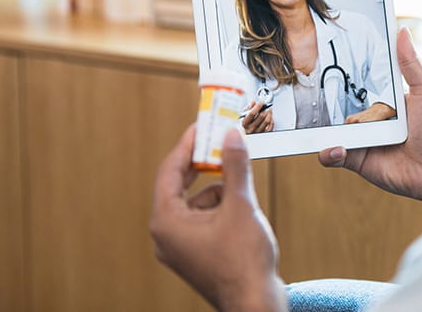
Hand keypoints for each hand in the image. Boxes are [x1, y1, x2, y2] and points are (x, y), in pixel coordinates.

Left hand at [150, 124, 285, 310]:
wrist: (255, 304)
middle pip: (179, 185)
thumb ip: (235, 166)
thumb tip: (231, 136)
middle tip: (219, 142)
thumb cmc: (243, 264)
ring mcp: (180, 247)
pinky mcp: (196, 254)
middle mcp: (166, 235)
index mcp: (166, 222)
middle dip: (203, 164)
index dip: (187, 145)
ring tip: (240, 183)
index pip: (169, 171)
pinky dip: (220, 207)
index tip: (201, 127)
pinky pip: (202, 218)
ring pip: (195, 202)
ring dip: (217, 188)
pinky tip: (241, 209)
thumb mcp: (240, 205)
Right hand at [242, 101, 273, 133]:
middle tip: (267, 106)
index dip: (257, 106)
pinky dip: (272, 121)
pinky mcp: (264, 134)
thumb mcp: (243, 116)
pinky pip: (270, 126)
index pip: (252, 113)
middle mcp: (251, 129)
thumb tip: (253, 102)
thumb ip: (248, 108)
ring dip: (269, 114)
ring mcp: (258, 132)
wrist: (246, 136)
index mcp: (244, 123)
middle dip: (265, 109)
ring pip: (267, 121)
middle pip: (261, 116)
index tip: (261, 102)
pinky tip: (270, 117)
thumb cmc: (246, 124)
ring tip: (269, 110)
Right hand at [319, 28, 421, 212]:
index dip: (339, 75)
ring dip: (325, 128)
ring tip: (330, 127)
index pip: (354, 84)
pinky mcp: (354, 160)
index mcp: (379, 100)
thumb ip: (411, 63)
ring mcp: (358, 139)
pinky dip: (329, 152)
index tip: (323, 60)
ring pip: (329, 129)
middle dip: (327, 101)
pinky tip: (338, 148)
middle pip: (338, 106)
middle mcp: (366, 119)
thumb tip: (401, 30)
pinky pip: (332, 155)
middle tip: (312, 94)